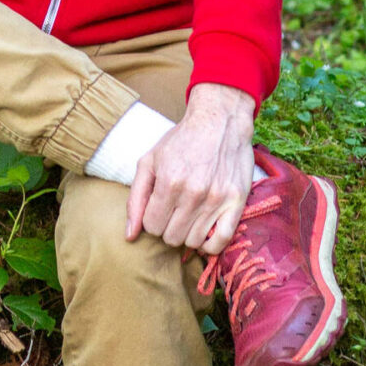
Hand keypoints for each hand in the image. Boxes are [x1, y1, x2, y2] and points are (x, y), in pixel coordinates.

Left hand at [126, 83, 256, 254]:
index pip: (151, 227)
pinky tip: (205, 231)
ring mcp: (217, 199)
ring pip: (194, 242)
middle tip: (174, 211)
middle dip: (168, 227)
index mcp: (169, 182)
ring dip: (188, 233)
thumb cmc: (181, 140)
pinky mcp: (237, 202)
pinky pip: (221, 241)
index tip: (158, 208)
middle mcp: (193, 194)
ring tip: (189, 216)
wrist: (221, 120)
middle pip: (172, 238)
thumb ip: (135, 199)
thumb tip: (129, 236)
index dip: (152, 219)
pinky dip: (210, 244)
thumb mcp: (150, 161)